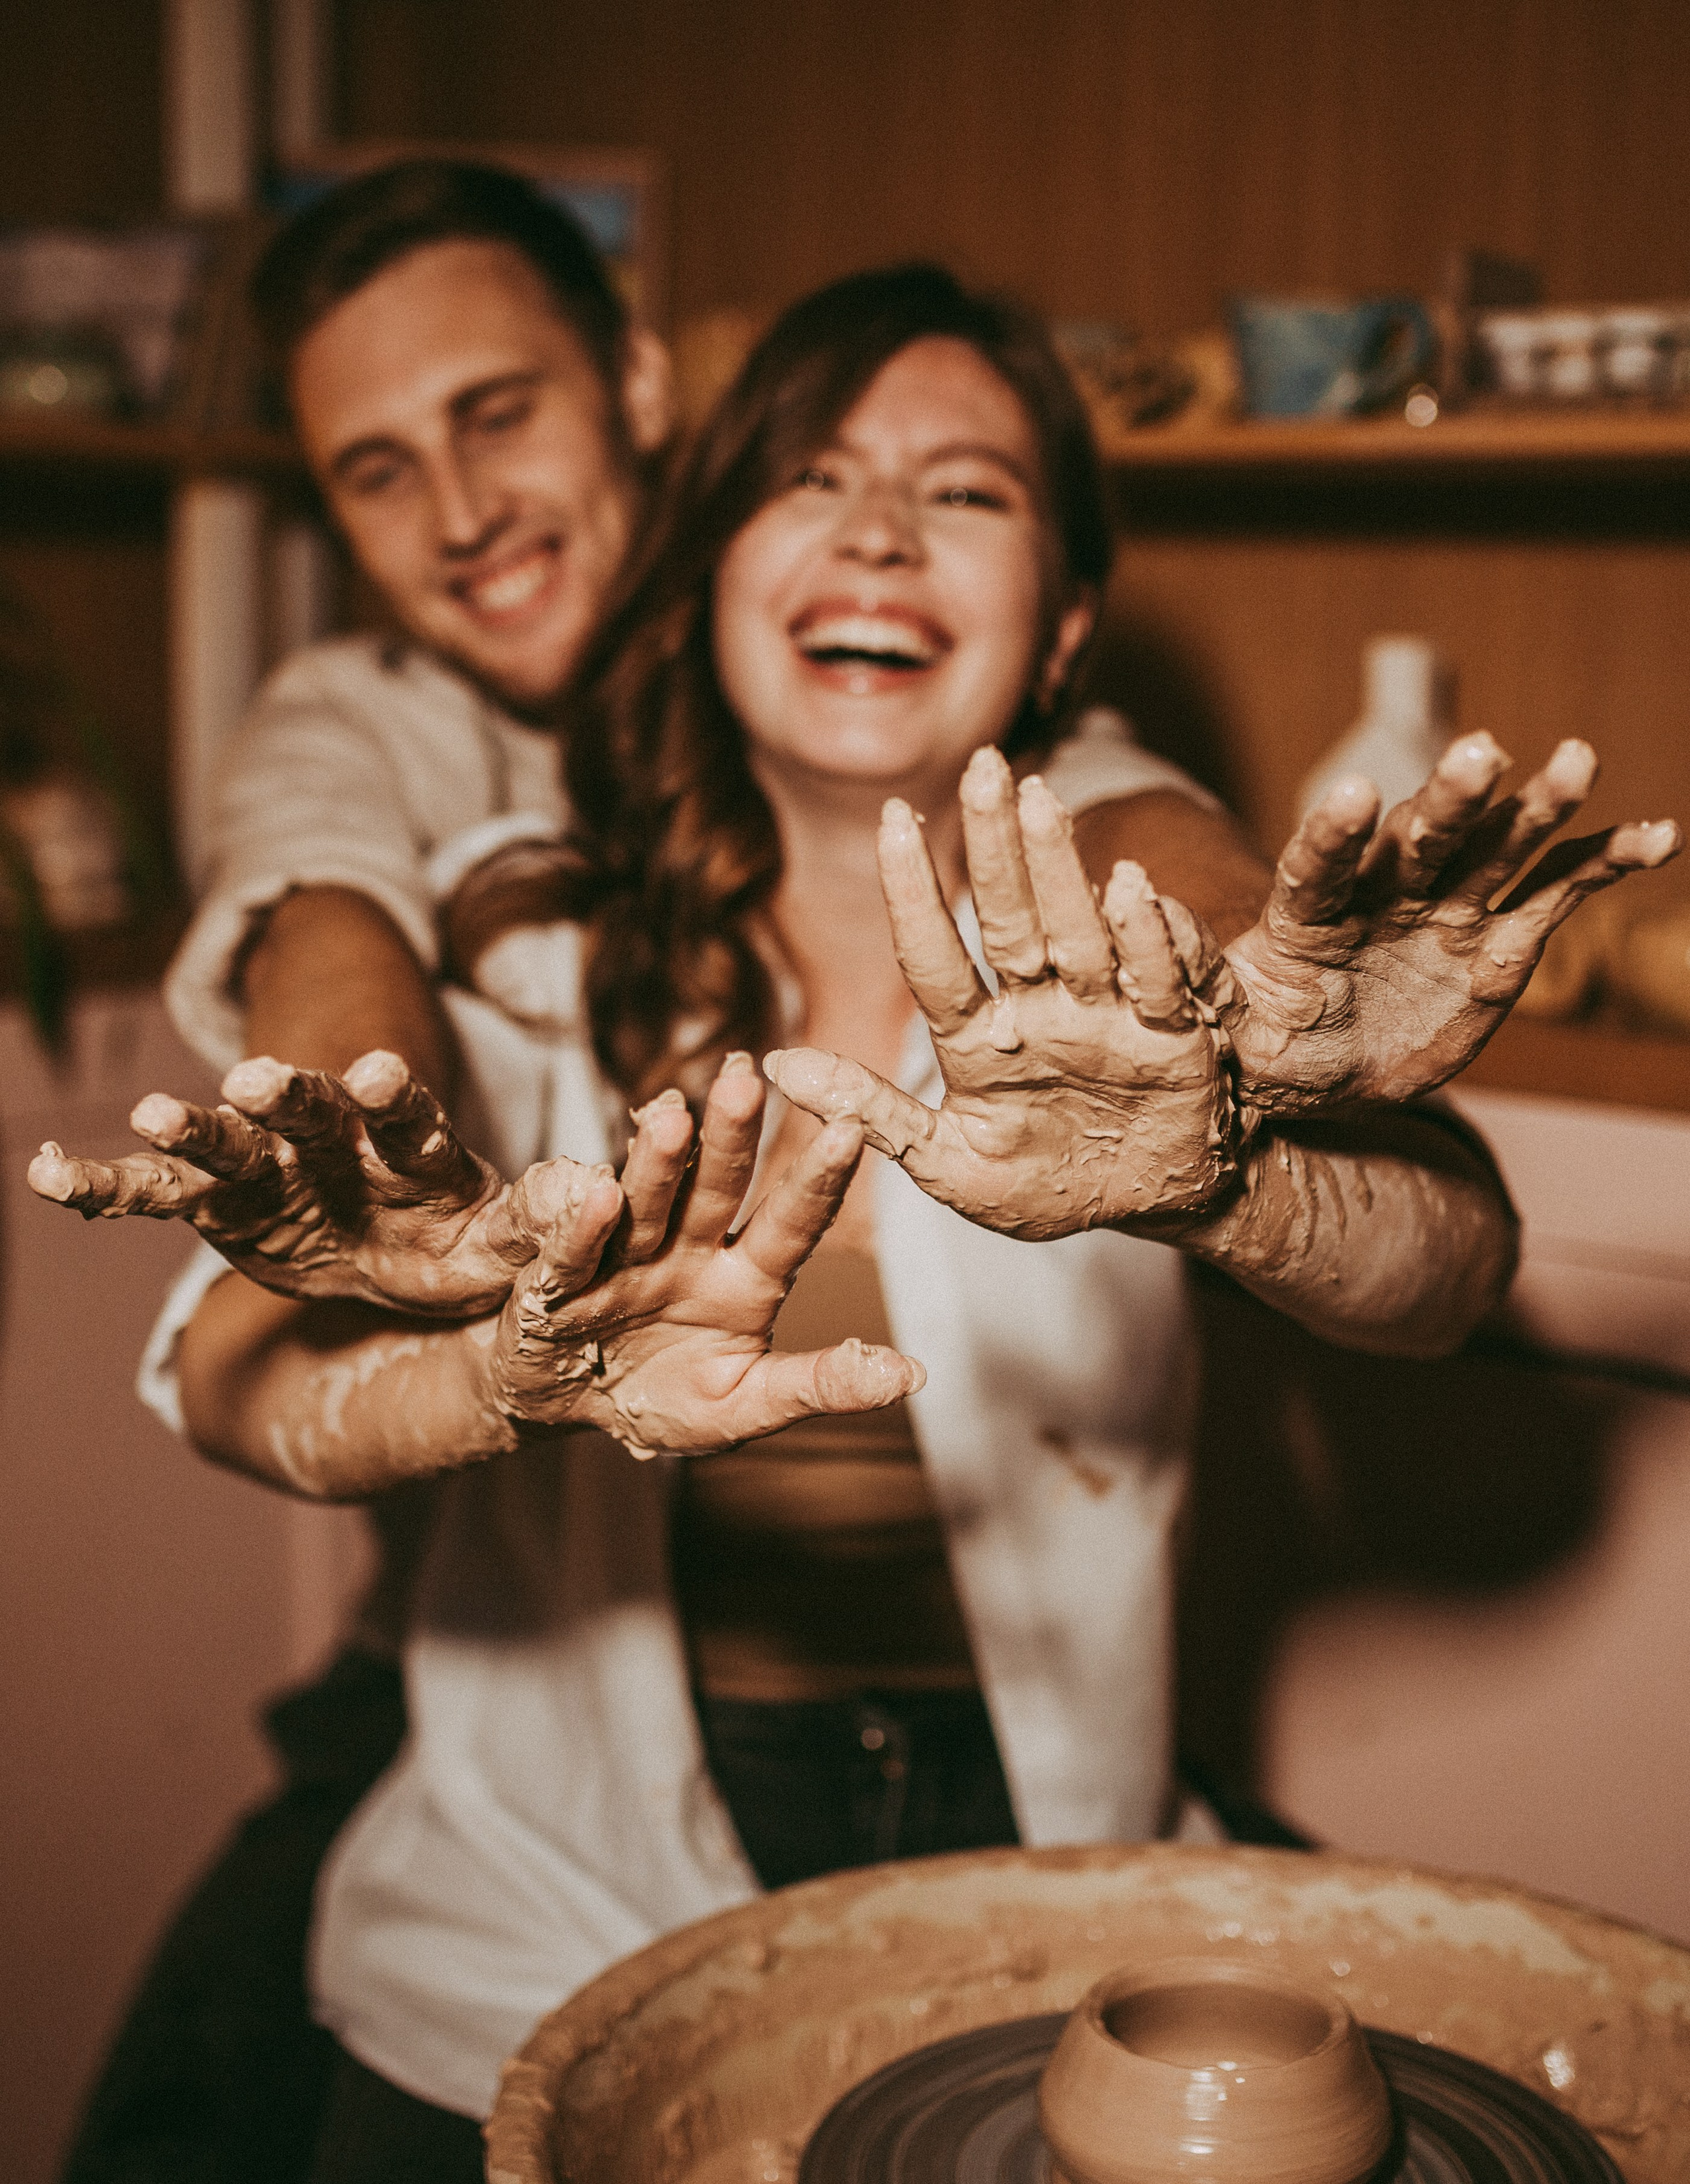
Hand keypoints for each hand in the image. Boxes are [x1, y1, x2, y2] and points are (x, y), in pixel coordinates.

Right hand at [27, 1050, 582, 1315]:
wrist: (398, 1253)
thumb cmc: (456, 1244)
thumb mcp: (500, 1246)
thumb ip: (537, 1226)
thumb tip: (594, 1194)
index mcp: (412, 1153)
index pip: (406, 1114)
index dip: (391, 1094)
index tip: (374, 1071)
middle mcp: (335, 1146)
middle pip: (308, 1114)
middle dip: (284, 1097)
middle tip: (255, 1080)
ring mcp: (271, 1170)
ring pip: (227, 1142)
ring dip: (193, 1128)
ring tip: (151, 1116)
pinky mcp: (219, 1203)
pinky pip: (154, 1195)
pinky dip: (103, 1185)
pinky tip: (44, 1176)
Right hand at [486, 1056, 922, 1454]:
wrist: (568, 1408)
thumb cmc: (668, 1399)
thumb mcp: (747, 1407)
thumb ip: (820, 1384)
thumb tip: (912, 1375)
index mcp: (746, 1277)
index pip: (791, 1220)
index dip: (818, 1178)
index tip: (851, 1129)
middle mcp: (688, 1250)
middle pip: (716, 1186)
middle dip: (731, 1135)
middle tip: (747, 1079)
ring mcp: (624, 1259)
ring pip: (646, 1202)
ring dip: (658, 1162)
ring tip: (673, 1118)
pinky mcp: (559, 1282)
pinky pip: (574, 1255)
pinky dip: (583, 1228)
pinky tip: (599, 1196)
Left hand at [765, 746, 1243, 1242]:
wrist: (1149, 1208)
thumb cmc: (1044, 1187)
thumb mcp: (951, 1167)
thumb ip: (874, 1115)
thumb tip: (775, 1065)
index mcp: (978, 1039)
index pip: (933, 957)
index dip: (914, 892)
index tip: (892, 818)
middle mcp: (1039, 1010)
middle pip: (1009, 918)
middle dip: (995, 844)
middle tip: (984, 764)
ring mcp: (1105, 1015)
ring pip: (1077, 930)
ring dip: (1060, 868)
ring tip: (1041, 801)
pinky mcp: (1172, 1035)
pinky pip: (1158, 980)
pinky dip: (1148, 936)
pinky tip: (1132, 887)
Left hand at [1221, 735, 1681, 1115]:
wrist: (1316, 1071)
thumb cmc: (1257, 1046)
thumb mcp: (1217, 1023)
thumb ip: (1190, 969)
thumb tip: (1140, 905)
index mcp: (1307, 916)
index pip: (1317, 866)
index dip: (1334, 832)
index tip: (1356, 793)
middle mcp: (1381, 895)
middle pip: (1418, 838)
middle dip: (1451, 797)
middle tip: (1483, 750)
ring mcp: (1445, 911)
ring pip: (1495, 847)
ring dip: (1537, 807)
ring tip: (1578, 760)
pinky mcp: (1498, 939)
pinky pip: (1557, 894)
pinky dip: (1605, 864)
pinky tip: (1661, 836)